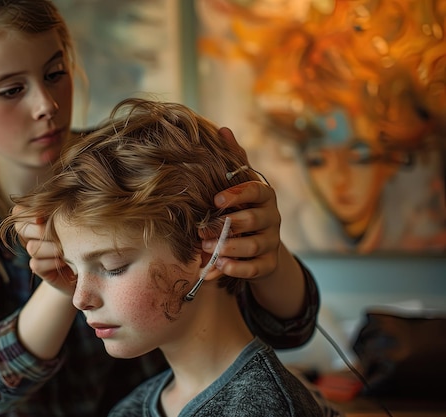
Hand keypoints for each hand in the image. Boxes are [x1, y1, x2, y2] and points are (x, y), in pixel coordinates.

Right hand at [12, 207, 75, 295]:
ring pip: (31, 247)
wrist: (90, 262)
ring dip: (51, 248)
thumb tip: (59, 204)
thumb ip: (63, 211)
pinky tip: (65, 261)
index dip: (28, 213)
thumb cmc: (83, 236)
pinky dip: (51, 262)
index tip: (42, 217)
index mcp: (37, 218)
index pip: (19, 211)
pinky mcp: (38, 268)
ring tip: (67, 249)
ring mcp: (34, 252)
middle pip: (21, 228)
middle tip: (60, 234)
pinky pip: (36, 264)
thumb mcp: (75, 219)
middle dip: (41, 230)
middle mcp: (32, 234)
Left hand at [202, 127, 281, 280]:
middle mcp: (272, 218)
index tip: (215, 200)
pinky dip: (236, 269)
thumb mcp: (239, 185)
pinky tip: (218, 267)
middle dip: (227, 226)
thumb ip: (233, 161)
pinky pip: (255, 269)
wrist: (260, 244)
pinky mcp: (268, 264)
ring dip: (229, 248)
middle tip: (202, 231)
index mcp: (264, 195)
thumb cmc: (244, 208)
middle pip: (254, 220)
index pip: (256, 190)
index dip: (237, 194)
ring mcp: (271, 241)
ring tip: (207, 249)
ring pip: (254, 246)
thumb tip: (223, 129)